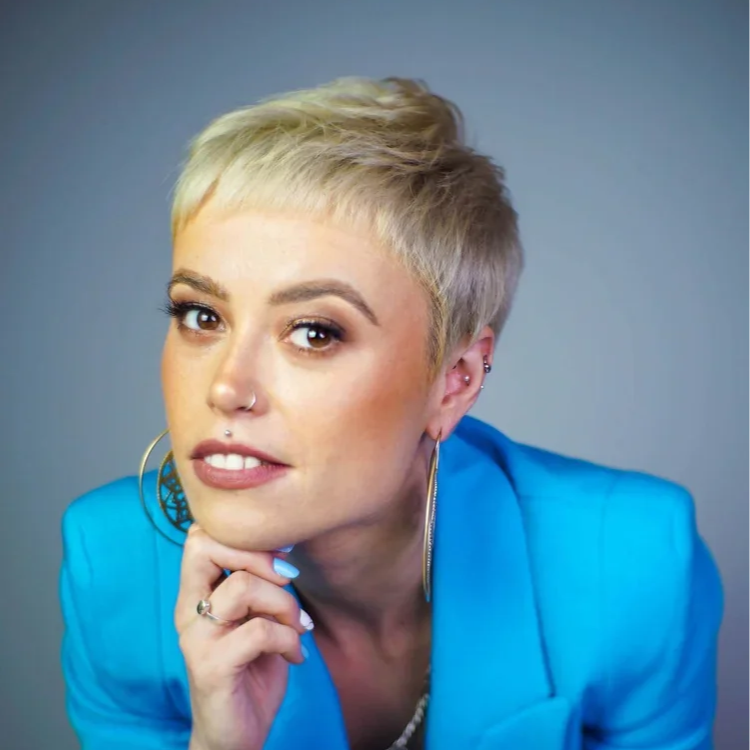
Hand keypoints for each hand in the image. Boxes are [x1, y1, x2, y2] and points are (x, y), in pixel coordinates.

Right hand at [176, 524, 308, 749]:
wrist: (234, 737)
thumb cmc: (251, 669)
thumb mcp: (257, 617)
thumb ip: (260, 585)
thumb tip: (285, 548)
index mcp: (196, 594)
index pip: (200, 536)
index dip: (244, 536)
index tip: (279, 558)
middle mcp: (187, 610)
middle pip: (206, 547)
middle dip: (258, 556)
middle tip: (287, 580)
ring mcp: (196, 639)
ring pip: (242, 586)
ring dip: (283, 602)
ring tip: (297, 626)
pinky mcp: (211, 667)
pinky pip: (259, 631)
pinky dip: (289, 638)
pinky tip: (294, 655)